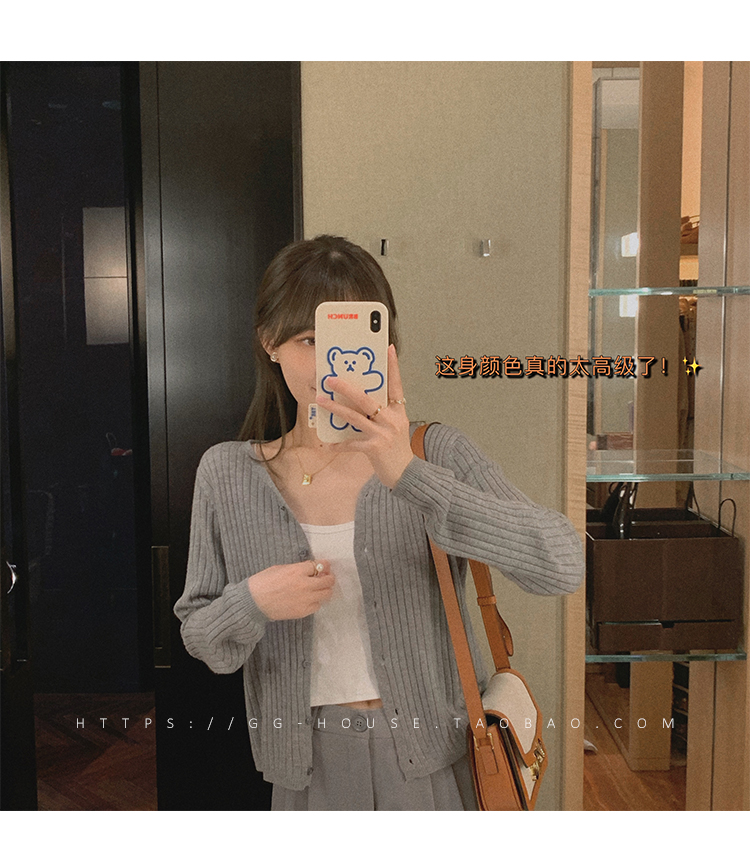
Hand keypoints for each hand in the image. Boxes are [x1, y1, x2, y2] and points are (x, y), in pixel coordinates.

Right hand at [247, 560, 334, 620]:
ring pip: (326, 594)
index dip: (324, 565)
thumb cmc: (263, 582)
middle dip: (329, 577)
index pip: (319, 566)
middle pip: (327, 580)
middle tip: (327, 577)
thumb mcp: (280, 568)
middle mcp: (304, 585)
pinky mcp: (303, 611)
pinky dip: (316, 601)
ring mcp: (305, 599)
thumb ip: (297, 568)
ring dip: (325, 590)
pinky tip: (310, 599)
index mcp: (297, 571)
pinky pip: (317, 606)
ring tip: (321, 589)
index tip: (325, 566)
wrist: (254, 602)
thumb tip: (311, 569)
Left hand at [315, 344, 413, 488]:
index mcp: (399, 412)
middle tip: (331, 379)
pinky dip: (339, 444)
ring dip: (336, 408)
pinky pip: (352, 443)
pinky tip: (328, 444)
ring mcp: (384, 434)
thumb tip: (362, 402)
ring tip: (321, 400)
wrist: (407, 475)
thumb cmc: (398, 450)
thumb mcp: (396, 427)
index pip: (396, 385)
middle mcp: (392, 420)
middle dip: (347, 387)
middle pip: (367, 399)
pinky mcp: (375, 448)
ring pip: (355, 416)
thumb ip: (383, 414)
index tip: (389, 349)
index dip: (393, 367)